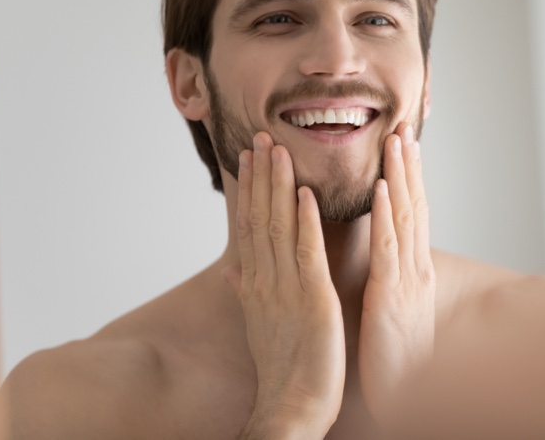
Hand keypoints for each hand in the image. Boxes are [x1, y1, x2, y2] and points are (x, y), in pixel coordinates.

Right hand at [223, 132, 345, 438]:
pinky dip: (305, 223)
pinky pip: (306, 255)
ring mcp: (287, 289)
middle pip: (260, 218)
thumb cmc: (281, 367)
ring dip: (278, 187)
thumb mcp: (259, 324)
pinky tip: (305, 194)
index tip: (248, 157)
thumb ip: (247, 293)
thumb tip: (232, 272)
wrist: (291, 406)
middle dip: (260, 177)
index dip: (249, 190)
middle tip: (260, 137)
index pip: (250, 227)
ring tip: (278, 150)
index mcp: (256, 284)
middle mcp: (265, 281)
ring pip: (279, 227)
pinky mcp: (312, 300)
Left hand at [359, 124, 436, 422]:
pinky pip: (390, 250)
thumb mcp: (391, 309)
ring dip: (401, 176)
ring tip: (396, 139)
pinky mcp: (393, 298)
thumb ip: (386, 278)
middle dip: (408, 165)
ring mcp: (408, 281)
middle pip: (414, 206)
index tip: (401, 145)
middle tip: (403, 125)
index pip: (411, 214)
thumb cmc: (393, 357)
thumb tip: (380, 257)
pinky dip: (388, 216)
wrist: (404, 398)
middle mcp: (416, 268)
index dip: (407, 178)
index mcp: (411, 271)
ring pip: (406, 218)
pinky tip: (383, 188)